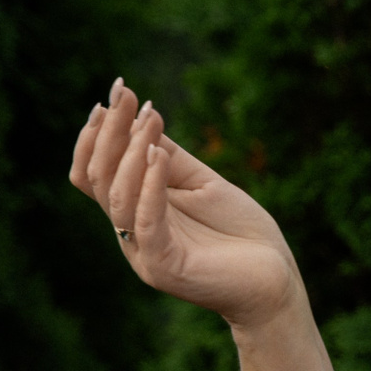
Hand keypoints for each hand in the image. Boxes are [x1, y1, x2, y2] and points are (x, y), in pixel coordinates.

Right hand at [70, 79, 301, 327]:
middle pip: (99, 178)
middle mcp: (130, 232)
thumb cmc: (241, 233)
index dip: (96, 133)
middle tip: (127, 96)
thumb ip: (171, 158)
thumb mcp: (202, 185)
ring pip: (117, 197)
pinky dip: (149, 185)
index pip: (95, 173)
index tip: (117, 92)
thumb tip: (142, 116)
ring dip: (130, 151)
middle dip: (110, 132)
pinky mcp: (165, 266)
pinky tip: (158, 154)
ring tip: (151, 118)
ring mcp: (144, 252)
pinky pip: (147, 221)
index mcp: (135, 213)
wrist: (275, 279)